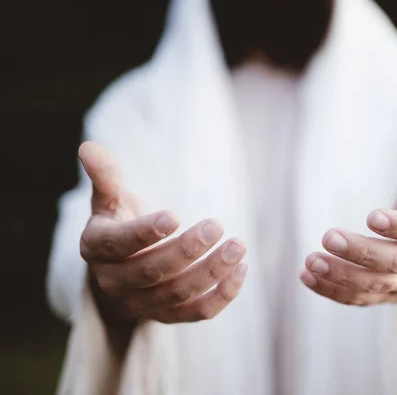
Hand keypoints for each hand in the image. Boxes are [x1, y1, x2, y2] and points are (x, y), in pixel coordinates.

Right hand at [78, 142, 247, 324]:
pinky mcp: (168, 316)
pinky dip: (222, 296)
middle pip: (151, 272)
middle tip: (216, 226)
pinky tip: (242, 269)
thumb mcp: (110, 200)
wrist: (120, 270)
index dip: (144, 232)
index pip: (117, 244)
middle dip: (186, 250)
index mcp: (97, 248)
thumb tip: (88, 147)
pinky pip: (197, 313)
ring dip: (211, 272)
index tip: (174, 215)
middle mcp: (114, 282)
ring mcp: (141, 304)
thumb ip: (106, 176)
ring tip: (238, 246)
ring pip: (178, 294)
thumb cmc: (119, 224)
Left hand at [300, 126, 396, 305]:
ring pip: (374, 286)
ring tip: (311, 262)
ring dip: (341, 276)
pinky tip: (306, 277)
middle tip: (328, 236)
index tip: (371, 216)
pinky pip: (359, 299)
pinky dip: (332, 291)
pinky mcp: (383, 296)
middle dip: (361, 252)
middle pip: (394, 263)